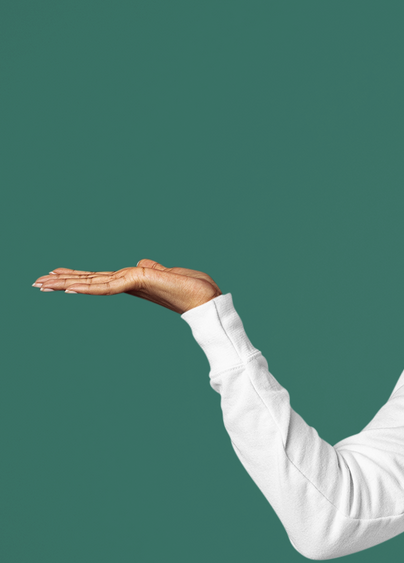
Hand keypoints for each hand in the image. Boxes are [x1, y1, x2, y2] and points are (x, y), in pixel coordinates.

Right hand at [32, 259, 221, 313]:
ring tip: (42, 284)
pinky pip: (109, 285)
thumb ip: (151, 269)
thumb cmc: (193, 288)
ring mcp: (132, 285)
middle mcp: (128, 284)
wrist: (209, 299)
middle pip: (90, 281)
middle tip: (35, 282)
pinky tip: (70, 288)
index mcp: (132, 281)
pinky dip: (88, 287)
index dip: (77, 277)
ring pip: (93, 284)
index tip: (54, 275)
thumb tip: (141, 263)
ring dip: (66, 283)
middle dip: (62, 282)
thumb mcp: (168, 273)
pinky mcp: (139, 283)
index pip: (99, 279)